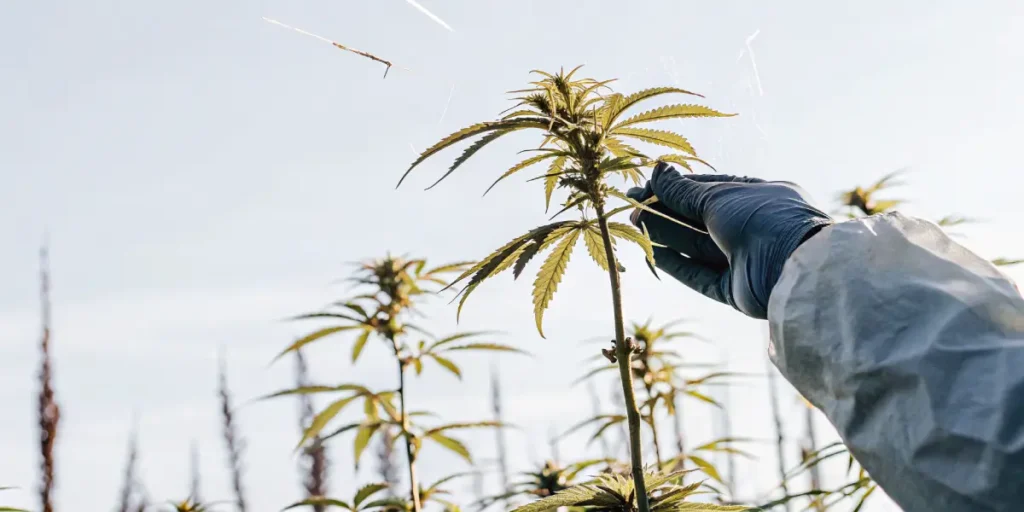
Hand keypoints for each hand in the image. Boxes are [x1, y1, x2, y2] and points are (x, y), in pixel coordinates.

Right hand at [627, 163, 832, 318]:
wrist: (792, 265)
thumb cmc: (762, 217)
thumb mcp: (719, 196)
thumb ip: (684, 191)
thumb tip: (658, 171)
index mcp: (757, 197)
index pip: (710, 189)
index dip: (677, 188)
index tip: (646, 186)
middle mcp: (752, 227)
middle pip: (700, 219)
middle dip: (666, 212)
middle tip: (631, 206)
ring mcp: (744, 259)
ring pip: (697, 246)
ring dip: (666, 234)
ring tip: (634, 223)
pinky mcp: (736, 290)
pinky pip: (700, 276)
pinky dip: (677, 264)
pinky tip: (652, 252)